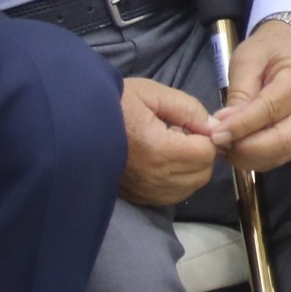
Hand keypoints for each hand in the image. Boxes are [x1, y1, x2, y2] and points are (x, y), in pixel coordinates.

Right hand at [119, 74, 224, 204]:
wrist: (77, 124)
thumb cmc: (116, 104)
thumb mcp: (153, 94)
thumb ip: (189, 109)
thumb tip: (213, 127)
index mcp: (159, 149)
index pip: (206, 152)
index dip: (206, 135)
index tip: (191, 123)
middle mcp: (155, 178)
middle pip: (203, 172)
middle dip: (202, 152)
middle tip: (183, 134)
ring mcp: (147, 191)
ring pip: (191, 186)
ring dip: (192, 167)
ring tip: (173, 146)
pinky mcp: (139, 197)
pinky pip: (174, 195)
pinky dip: (178, 181)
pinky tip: (165, 162)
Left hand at [212, 21, 290, 173]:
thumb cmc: (269, 48)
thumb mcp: (248, 59)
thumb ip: (239, 93)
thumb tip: (225, 127)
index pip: (270, 110)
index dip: (241, 126)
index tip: (216, 135)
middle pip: (284, 140)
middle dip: (248, 150)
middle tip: (220, 146)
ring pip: (284, 152)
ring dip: (252, 158)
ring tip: (226, 149)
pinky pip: (283, 154)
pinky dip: (259, 159)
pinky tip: (239, 151)